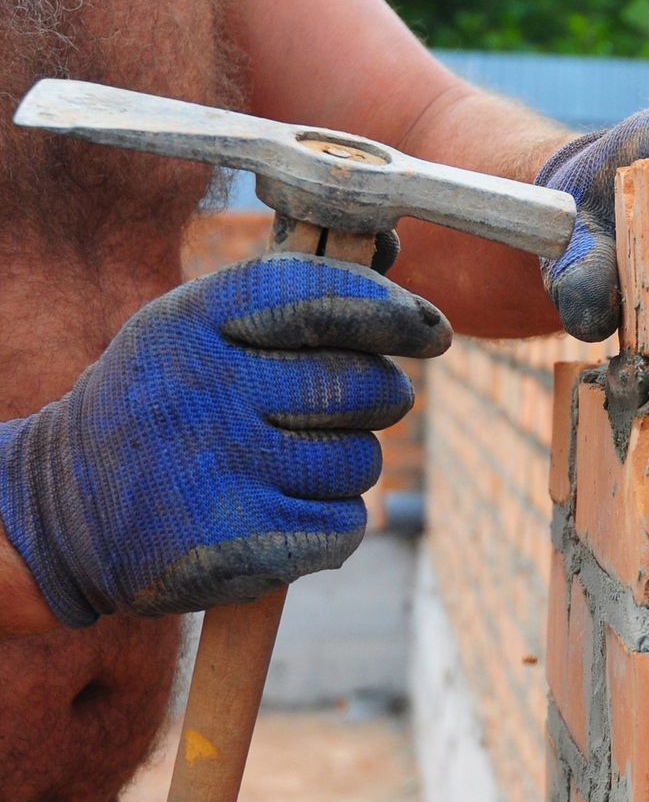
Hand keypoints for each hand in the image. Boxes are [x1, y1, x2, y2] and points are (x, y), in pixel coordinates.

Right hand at [0, 256, 451, 626]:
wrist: (64, 515)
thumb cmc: (163, 408)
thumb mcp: (194, 332)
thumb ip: (287, 298)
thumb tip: (401, 259)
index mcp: (192, 325)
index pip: (317, 295)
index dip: (390, 309)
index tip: (431, 330)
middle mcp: (204, 391)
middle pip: (365, 386)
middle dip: (373, 399)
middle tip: (333, 410)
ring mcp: (220, 469)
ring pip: (361, 461)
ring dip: (342, 468)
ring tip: (279, 469)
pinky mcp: (237, 542)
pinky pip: (344, 525)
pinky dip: (327, 527)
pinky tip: (274, 516)